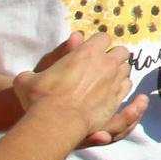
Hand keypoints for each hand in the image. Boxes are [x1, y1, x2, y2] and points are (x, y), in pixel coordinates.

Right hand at [14, 31, 145, 146]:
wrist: (56, 122)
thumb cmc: (40, 97)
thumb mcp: (33, 75)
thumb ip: (53, 56)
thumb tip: (73, 37)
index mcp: (88, 52)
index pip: (103, 38)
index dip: (97, 44)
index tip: (91, 51)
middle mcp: (106, 63)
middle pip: (121, 51)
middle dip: (113, 56)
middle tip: (101, 65)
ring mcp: (115, 80)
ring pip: (126, 68)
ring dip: (118, 71)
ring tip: (106, 79)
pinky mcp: (118, 98)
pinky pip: (126, 86)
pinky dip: (121, 87)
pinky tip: (111, 92)